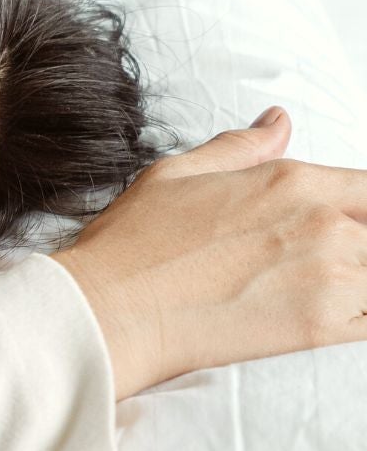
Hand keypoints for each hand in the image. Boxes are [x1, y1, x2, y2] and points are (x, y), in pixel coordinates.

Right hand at [52, 107, 366, 397]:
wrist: (109, 312)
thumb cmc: (131, 246)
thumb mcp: (177, 174)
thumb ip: (241, 149)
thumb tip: (278, 123)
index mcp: (293, 181)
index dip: (362, 208)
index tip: (345, 225)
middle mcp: (322, 223)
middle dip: (356, 248)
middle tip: (309, 265)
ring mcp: (328, 277)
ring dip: (356, 283)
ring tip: (316, 293)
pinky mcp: (320, 328)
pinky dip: (361, 317)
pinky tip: (332, 318)